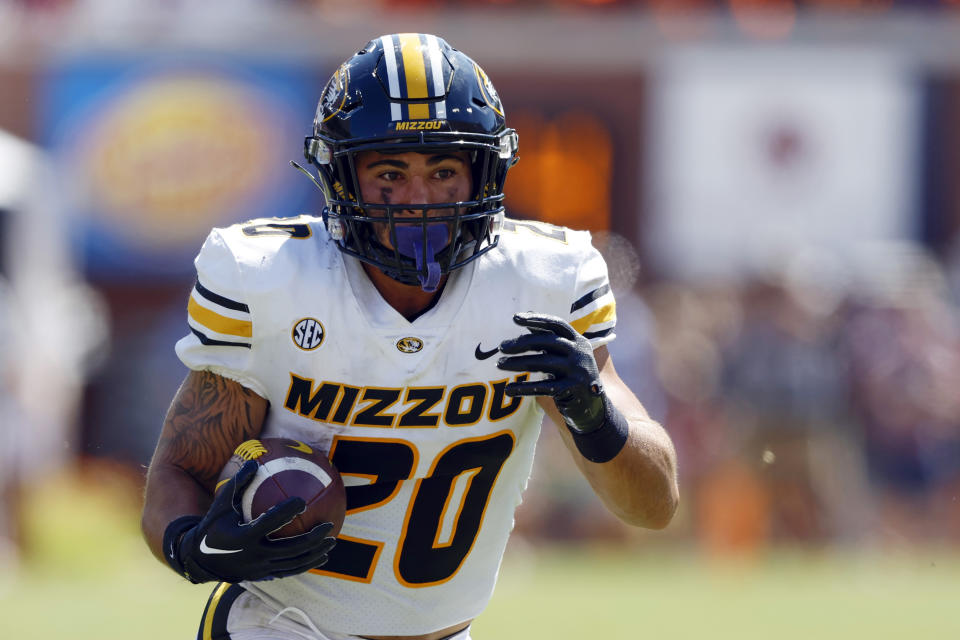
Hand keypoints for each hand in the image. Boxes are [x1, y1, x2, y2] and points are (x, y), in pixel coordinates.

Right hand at [173, 460, 336, 582]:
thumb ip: (238, 483)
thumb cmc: (214, 525)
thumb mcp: (221, 504)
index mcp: (243, 536)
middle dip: (312, 538)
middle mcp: (253, 555)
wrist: (200, 559)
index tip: (303, 501)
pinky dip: (306, 564)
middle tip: (328, 525)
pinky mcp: (264, 576)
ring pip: (294, 564)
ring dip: (315, 553)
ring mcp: (260, 569)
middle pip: (290, 549)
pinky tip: (321, 556)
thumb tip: (254, 461)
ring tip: (332, 542)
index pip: (269, 523)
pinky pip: (290, 571)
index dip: (286, 512)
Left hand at [496, 312, 606, 432]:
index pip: (556, 323)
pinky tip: (509, 389)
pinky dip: (524, 388)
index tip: (515, 317)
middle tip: (501, 347)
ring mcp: (578, 370)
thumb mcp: (564, 354)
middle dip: (522, 343)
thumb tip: (528, 314)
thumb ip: (548, 338)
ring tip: (499, 364)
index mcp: (578, 340)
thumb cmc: (571, 375)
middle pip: (547, 341)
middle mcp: (580, 352)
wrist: (593, 407)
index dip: (536, 319)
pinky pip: (544, 387)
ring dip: (517, 363)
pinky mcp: (573, 389)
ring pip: (543, 363)